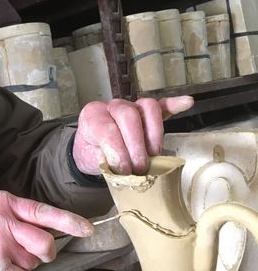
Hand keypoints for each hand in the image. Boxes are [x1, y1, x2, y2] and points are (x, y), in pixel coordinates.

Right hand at [0, 190, 92, 270]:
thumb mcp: (1, 210)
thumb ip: (26, 216)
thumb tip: (58, 230)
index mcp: (6, 204)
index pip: (43, 212)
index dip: (68, 221)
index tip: (87, 228)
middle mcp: (3, 222)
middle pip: (44, 244)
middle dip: (44, 252)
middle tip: (30, 249)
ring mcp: (0, 246)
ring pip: (34, 262)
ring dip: (25, 262)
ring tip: (6, 254)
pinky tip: (2, 264)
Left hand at [73, 96, 193, 175]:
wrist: (91, 146)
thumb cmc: (91, 152)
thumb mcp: (89, 159)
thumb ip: (102, 160)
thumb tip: (121, 164)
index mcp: (93, 116)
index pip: (107, 129)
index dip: (118, 151)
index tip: (124, 171)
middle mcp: (112, 107)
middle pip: (129, 115)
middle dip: (137, 145)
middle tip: (140, 168)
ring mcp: (132, 107)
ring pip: (148, 108)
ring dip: (155, 134)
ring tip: (154, 156)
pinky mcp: (146, 112)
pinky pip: (162, 105)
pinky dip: (174, 104)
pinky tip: (186, 103)